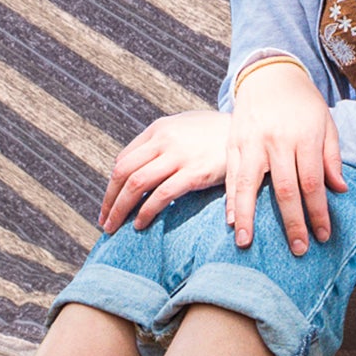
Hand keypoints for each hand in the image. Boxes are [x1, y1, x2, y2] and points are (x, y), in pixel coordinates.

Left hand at [100, 110, 231, 233]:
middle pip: (123, 172)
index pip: (124, 159)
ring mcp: (179, 156)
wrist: (250, 132)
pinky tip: (140, 224)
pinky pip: (160, 196)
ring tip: (115, 226)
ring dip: (120, 209)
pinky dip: (145, 212)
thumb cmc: (216, 135)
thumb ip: (162, 143)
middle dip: (109, 200)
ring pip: (136, 184)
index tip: (109, 204)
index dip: (112, 185)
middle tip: (105, 221)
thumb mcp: (185, 128)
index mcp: (159, 129)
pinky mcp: (194, 173)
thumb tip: (140, 167)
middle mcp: (164, 140)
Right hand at [225, 60, 344, 254]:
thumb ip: (332, 157)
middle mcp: (276, 141)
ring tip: (246, 242)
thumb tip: (340, 190)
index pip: (312, 182)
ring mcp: (251, 141)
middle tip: (298, 249)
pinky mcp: (233, 142)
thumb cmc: (303, 103)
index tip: (323, 235)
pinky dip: (229, 199)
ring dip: (247, 217)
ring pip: (247, 184)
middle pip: (284, 188)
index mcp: (304, 137)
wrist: (269, 75)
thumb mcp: (326, 123)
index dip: (318, 212)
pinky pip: (229, 175)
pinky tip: (230, 219)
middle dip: (292, 222)